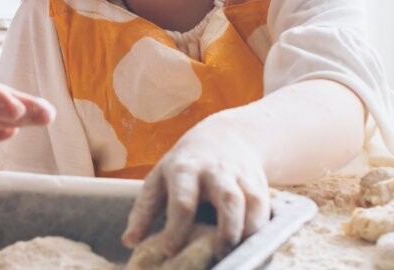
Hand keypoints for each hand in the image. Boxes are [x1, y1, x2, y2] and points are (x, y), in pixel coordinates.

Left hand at [122, 118, 270, 257]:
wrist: (226, 137)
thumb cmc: (184, 166)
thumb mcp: (160, 179)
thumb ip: (145, 210)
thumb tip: (128, 242)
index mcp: (183, 169)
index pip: (182, 201)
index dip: (177, 229)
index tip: (170, 251)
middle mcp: (214, 171)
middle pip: (226, 198)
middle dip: (226, 230)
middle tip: (218, 256)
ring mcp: (239, 177)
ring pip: (250, 203)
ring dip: (247, 231)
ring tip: (239, 256)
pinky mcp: (258, 185)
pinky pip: (264, 209)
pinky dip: (260, 229)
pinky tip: (253, 247)